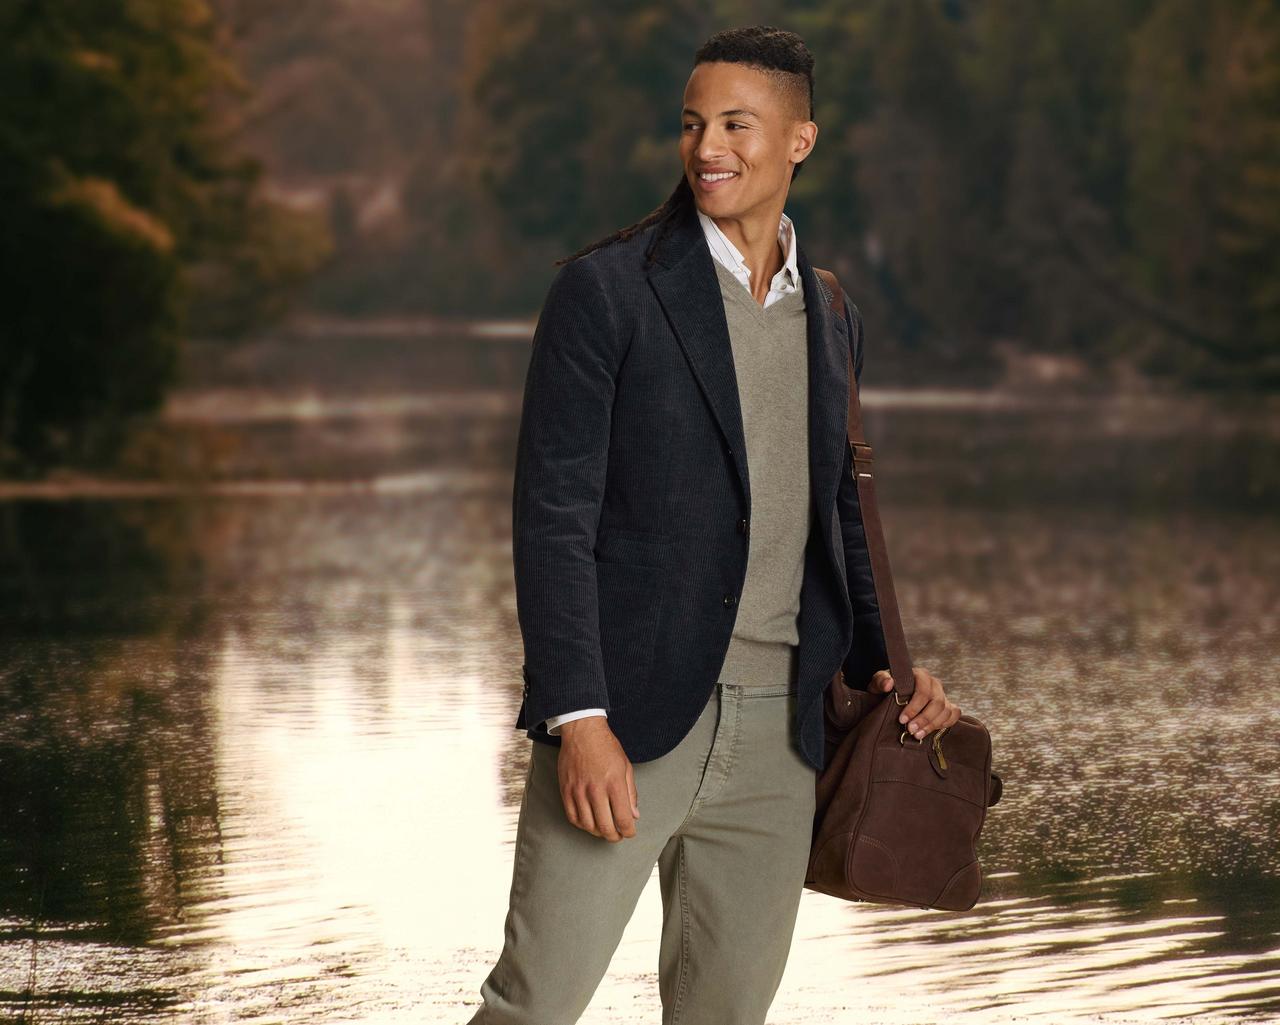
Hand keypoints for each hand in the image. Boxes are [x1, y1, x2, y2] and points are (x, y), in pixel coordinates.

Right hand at [556, 716, 640, 841]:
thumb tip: (634, 816)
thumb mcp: (626, 767)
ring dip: (598, 832)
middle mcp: (596, 790)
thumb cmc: (606, 747)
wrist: (582, 731)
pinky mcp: (566, 790)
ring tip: (604, 829)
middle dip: (614, 836)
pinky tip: (589, 822)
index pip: (623, 819)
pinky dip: (582, 825)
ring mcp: (578, 791)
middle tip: (618, 835)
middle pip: (605, 827)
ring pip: (588, 825)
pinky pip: (573, 817)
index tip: (630, 832)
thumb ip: (631, 793)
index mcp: (614, 784)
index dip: (628, 831)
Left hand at [868, 666, 960, 739]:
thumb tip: (889, 683)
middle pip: (937, 702)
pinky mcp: (946, 705)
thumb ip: (881, 681)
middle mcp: (934, 683)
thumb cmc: (884, 689)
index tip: (902, 719)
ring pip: (946, 710)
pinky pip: (953, 714)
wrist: (888, 696)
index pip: (924, 690)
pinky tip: (931, 731)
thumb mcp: (877, 684)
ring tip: (917, 735)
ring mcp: (942, 695)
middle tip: (910, 730)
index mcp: (919, 675)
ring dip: (932, 725)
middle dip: (924, 719)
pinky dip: (946, 723)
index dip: (914, 707)